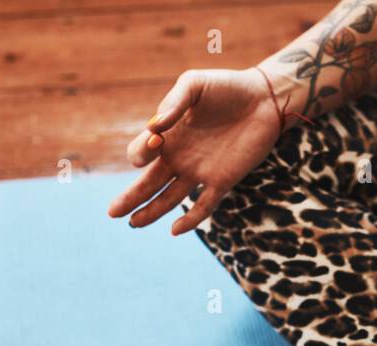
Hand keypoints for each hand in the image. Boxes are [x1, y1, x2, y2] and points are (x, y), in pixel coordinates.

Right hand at [108, 68, 281, 234]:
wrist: (263, 99)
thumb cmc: (226, 87)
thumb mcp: (194, 85)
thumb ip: (174, 102)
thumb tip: (154, 127)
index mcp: (168, 134)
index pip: (141, 152)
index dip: (140, 152)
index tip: (154, 141)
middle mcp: (180, 156)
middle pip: (149, 183)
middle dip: (131, 198)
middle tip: (112, 213)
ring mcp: (200, 171)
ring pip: (170, 198)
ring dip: (151, 211)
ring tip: (133, 223)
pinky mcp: (223, 181)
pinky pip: (203, 206)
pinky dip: (190, 219)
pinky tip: (175, 230)